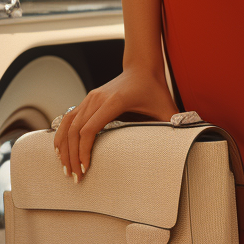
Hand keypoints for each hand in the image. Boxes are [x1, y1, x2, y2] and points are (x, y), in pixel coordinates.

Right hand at [52, 65, 176, 182]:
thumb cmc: (154, 89)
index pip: (90, 128)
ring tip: (65, 167)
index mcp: (114, 101)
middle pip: (76, 129)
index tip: (85, 169)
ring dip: (63, 146)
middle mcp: (97, 98)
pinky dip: (62, 133)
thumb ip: (175, 126)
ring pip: (68, 123)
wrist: (141, 67)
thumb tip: (185, 148)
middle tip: (75, 177)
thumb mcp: (166, 108)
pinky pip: (69, 117)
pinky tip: (58, 149)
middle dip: (72, 155)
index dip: (84, 150)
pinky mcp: (87, 100)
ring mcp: (90, 97)